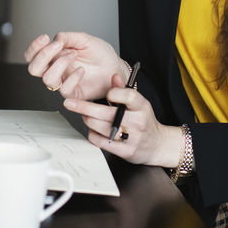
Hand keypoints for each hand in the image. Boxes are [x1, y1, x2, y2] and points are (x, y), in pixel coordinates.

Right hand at [24, 32, 128, 99]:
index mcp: (54, 56)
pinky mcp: (74, 93)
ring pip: (47, 79)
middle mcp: (56, 70)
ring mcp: (63, 82)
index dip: (34, 47)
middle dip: (43, 55)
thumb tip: (55, 39)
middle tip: (58, 45)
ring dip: (60, 63)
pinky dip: (72, 77)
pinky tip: (81, 70)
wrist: (115, 67)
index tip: (44, 38)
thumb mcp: (84, 39)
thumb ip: (68, 37)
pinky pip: (65, 89)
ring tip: (73, 54)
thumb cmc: (100, 54)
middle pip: (34, 69)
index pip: (33, 55)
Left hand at [63, 74, 182, 168]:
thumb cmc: (144, 121)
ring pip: (100, 127)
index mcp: (142, 107)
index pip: (128, 96)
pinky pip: (101, 141)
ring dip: (88, 120)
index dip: (114, 93)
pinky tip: (94, 130)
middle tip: (70, 103)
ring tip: (86, 117)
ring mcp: (132, 138)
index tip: (106, 94)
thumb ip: (124, 90)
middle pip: (107, 113)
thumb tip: (113, 76)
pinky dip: (92, 134)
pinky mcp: (125, 151)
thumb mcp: (138, 104)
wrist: (157, 145)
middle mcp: (138, 122)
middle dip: (84, 107)